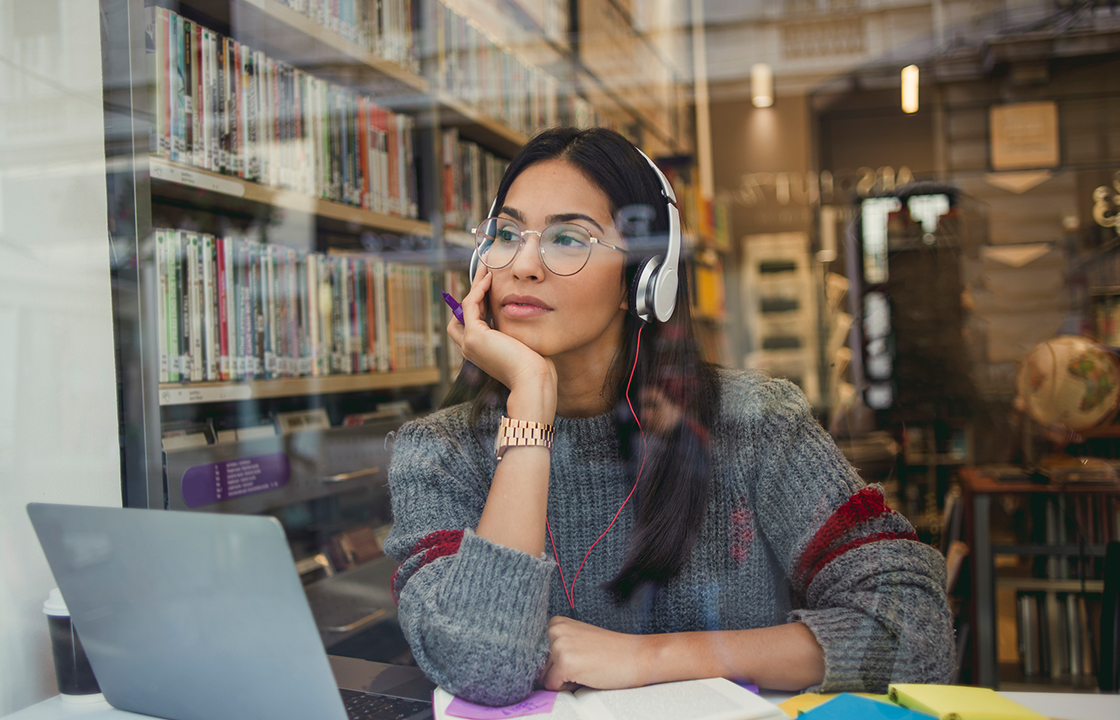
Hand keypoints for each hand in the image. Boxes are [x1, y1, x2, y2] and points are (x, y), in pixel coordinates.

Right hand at [447, 269, 556, 419]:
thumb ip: (516, 332)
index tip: (492, 286)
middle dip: (473, 294)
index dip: (479, 304)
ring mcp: (470, 344)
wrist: (533, 379)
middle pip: (461, 316)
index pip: (472, 325)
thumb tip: (524, 314)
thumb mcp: (522, 346)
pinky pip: (470, 305)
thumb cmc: (535, 367)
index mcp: (481, 354)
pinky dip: (478, 290)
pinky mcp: (474, 336)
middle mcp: (471, 350)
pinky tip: (489, 279)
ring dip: (474, 287)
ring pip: (464, 308)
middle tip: (485, 273)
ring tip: (486, 269)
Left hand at [539, 616, 650, 691]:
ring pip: (544, 677)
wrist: (636, 655)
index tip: (572, 659)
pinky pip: (552, 687)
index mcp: (555, 623)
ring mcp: (559, 645)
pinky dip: (567, 688)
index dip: (552, 663)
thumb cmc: (609, 652)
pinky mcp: (565, 662)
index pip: (535, 653)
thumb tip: (531, 669)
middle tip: (583, 664)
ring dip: (562, 680)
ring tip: (586, 669)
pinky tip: (586, 675)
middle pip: (538, 666)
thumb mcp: (577, 641)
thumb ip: (554, 648)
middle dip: (557, 672)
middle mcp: (554, 630)